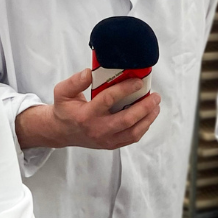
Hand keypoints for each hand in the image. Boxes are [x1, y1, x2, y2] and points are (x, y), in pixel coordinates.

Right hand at [16, 68, 160, 149]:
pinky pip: (132, 138)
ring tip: (155, 106)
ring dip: (148, 118)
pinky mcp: (111, 144)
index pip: (108, 100)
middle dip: (144, 107)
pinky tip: (148, 116)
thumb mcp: (62, 92)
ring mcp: (105, 140)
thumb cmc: (65, 110)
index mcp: (85, 115)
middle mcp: (97, 129)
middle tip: (154, 96)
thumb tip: (90, 72)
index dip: (125, 89)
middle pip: (126, 119)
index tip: (138, 81)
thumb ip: (75, 81)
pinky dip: (143, 127)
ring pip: (133, 132)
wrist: (62, 132)